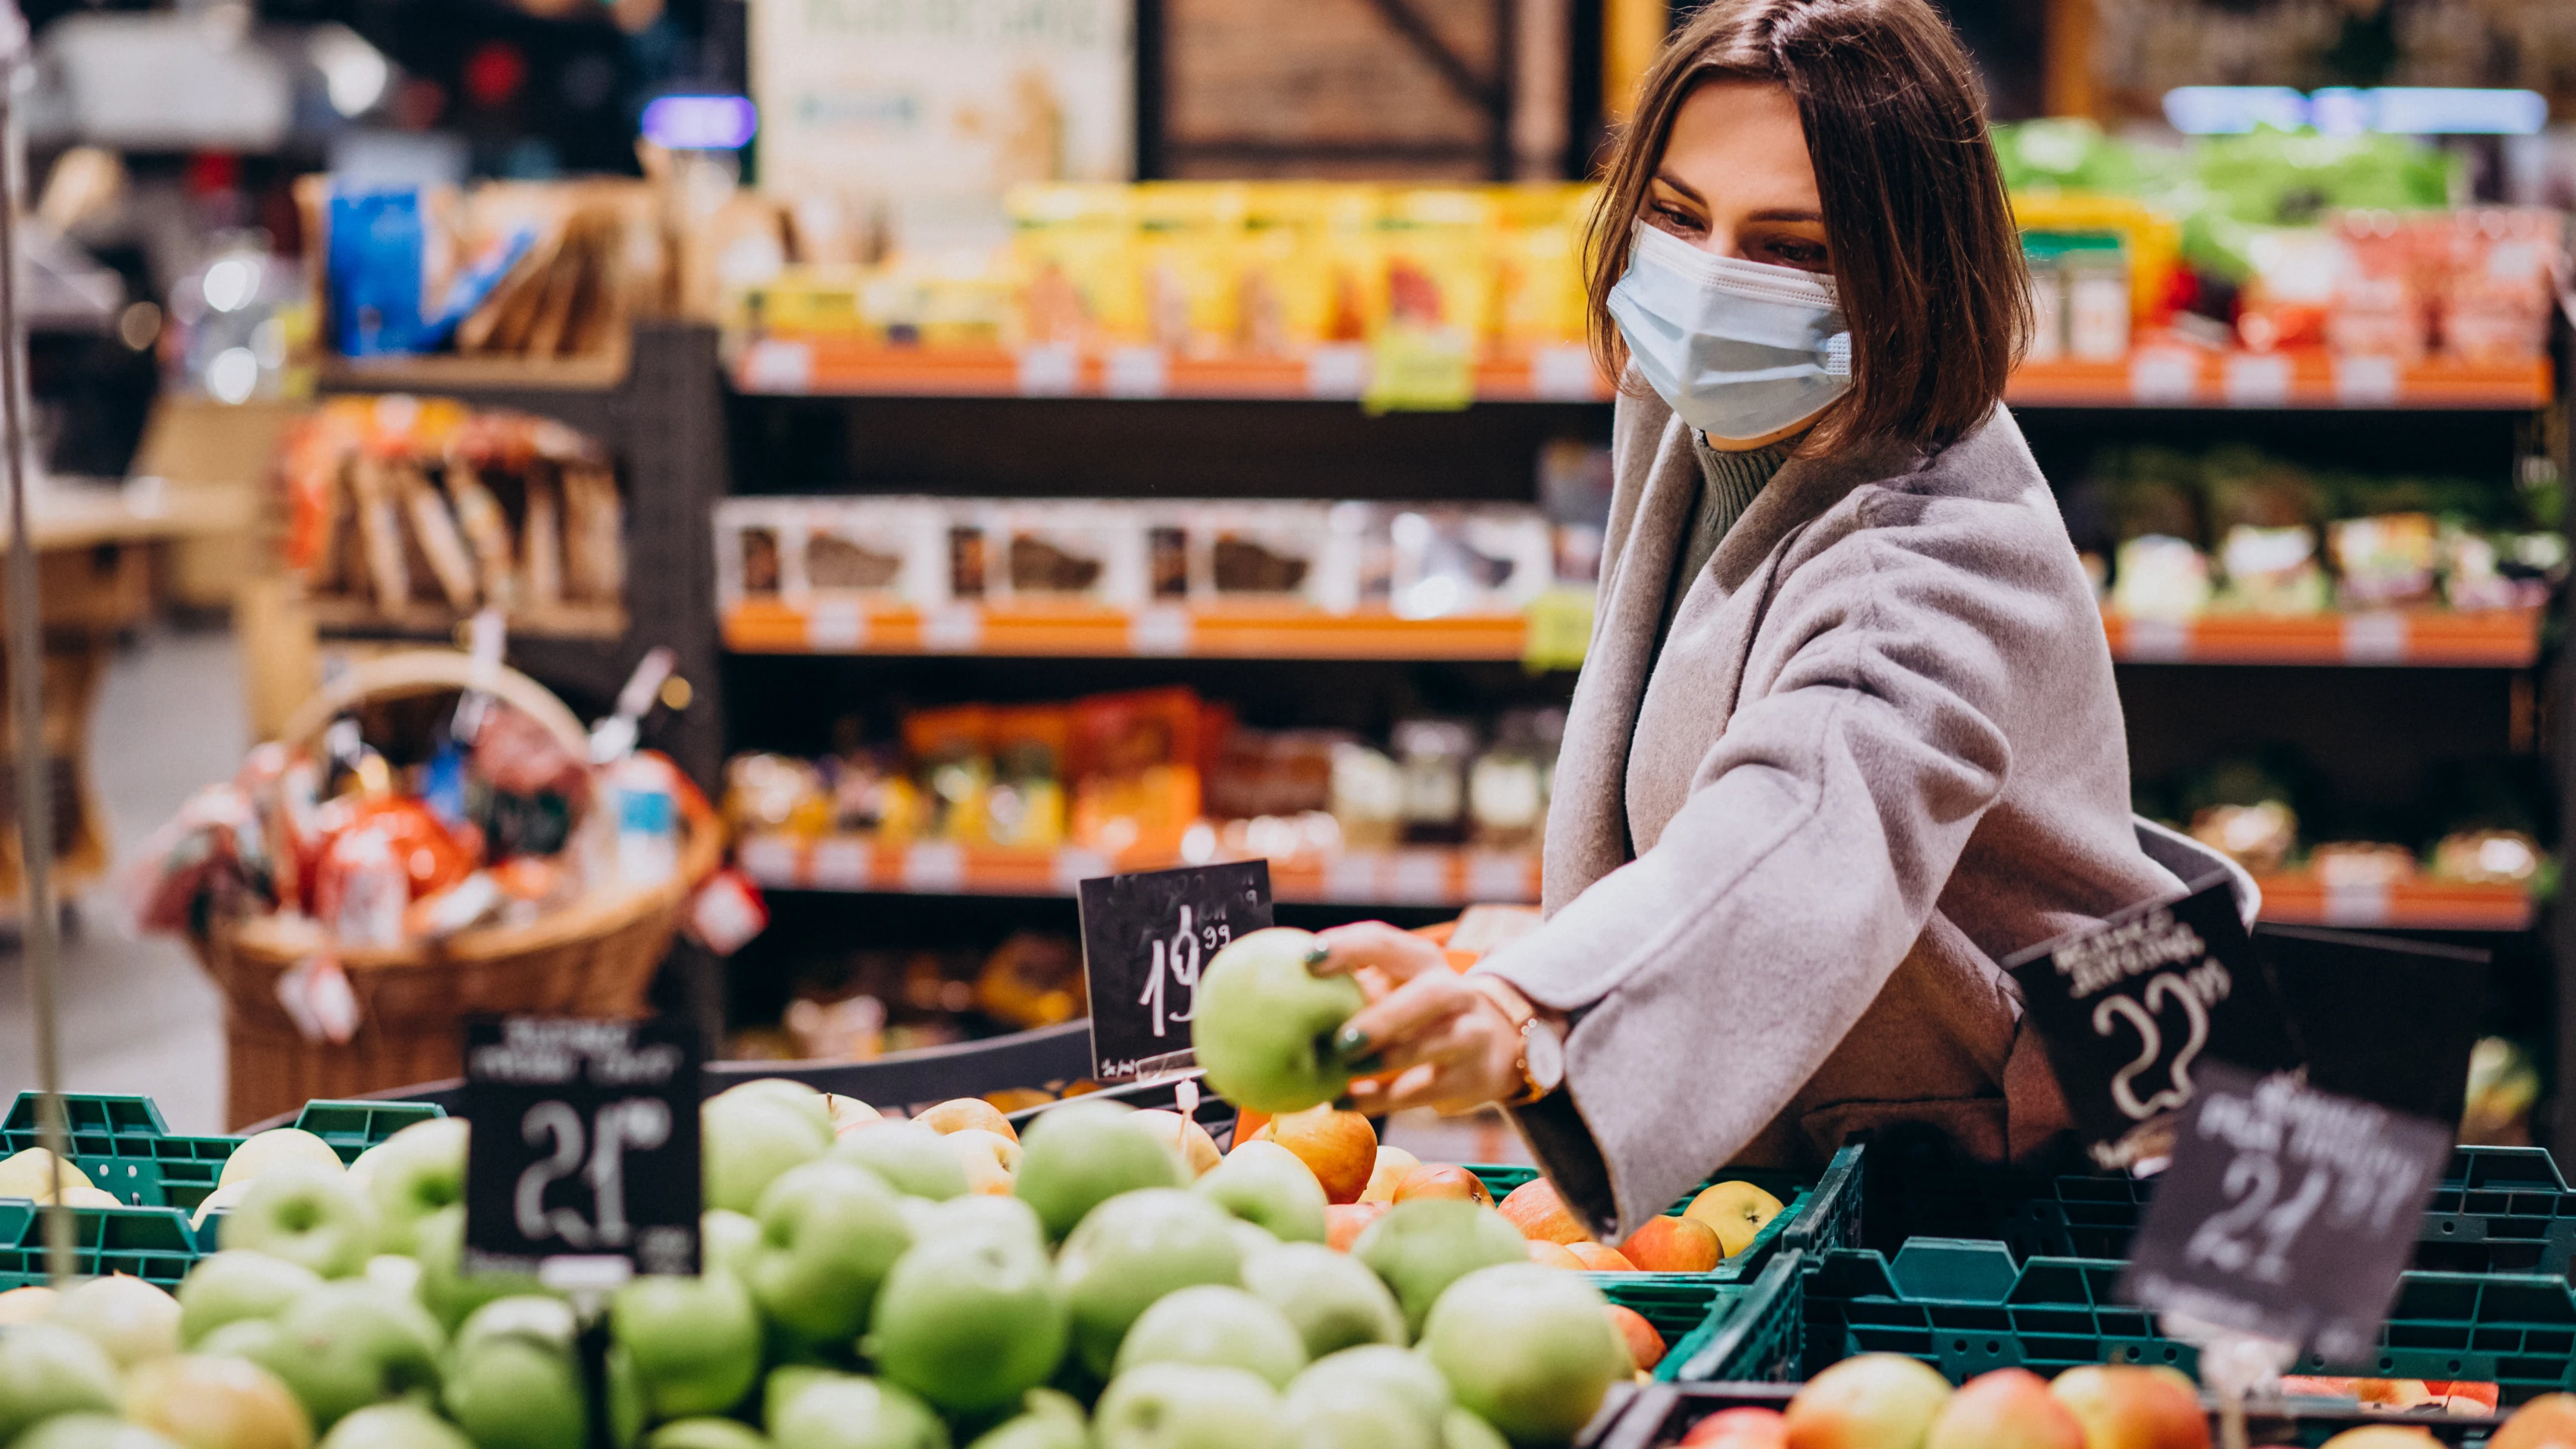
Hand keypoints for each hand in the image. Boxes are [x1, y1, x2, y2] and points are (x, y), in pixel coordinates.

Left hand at [1313, 921, 1531, 1116]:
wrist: (1494, 1046)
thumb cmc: (1417, 1013)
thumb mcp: (1394, 990)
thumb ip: (1350, 989)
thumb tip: (1275, 994)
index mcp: (1421, 960)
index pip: (1385, 941)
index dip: (1347, 948)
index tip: (1307, 960)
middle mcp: (1453, 990)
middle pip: (1428, 995)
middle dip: (1385, 1016)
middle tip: (1341, 1041)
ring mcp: (1470, 1033)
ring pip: (1435, 1044)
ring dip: (1387, 1060)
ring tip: (1343, 1075)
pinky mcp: (1472, 1076)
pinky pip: (1424, 1090)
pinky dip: (1381, 1099)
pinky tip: (1342, 1103)